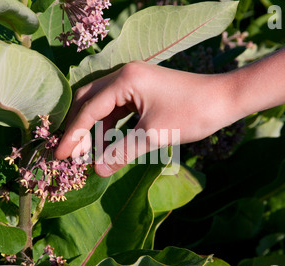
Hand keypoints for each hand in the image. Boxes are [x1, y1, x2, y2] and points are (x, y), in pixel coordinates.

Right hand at [54, 61, 241, 176]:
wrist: (225, 99)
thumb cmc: (192, 113)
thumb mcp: (153, 136)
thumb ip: (122, 153)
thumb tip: (98, 171)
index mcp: (124, 79)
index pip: (89, 109)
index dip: (73, 135)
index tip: (60, 156)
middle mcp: (125, 74)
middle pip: (89, 102)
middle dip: (78, 129)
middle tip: (70, 155)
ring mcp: (134, 81)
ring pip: (103, 107)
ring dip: (95, 131)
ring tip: (89, 156)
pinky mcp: (142, 91)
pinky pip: (118, 109)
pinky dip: (111, 128)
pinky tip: (108, 146)